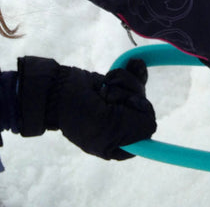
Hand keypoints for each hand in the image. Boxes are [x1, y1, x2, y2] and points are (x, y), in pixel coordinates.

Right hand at [17, 57, 155, 159]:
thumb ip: (136, 126)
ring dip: (125, 84)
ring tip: (107, 85)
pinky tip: (134, 64)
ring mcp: (118, 106)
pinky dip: (133, 72)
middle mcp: (120, 127)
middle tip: (109, 97)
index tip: (128, 110)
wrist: (57, 89)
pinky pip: (135, 80)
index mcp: (117, 145)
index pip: (145, 134)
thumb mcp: (108, 126)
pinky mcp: (116, 88)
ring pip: (139, 92)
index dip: (140, 119)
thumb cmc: (78, 113)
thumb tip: (152, 123)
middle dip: (129, 97)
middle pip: (143, 109)